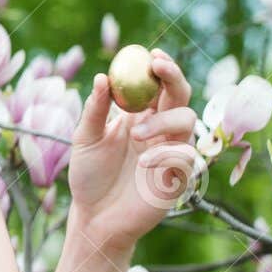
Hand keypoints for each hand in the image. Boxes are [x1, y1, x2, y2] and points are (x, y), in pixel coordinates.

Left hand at [66, 48, 198, 255]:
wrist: (94, 217)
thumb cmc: (89, 176)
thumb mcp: (84, 139)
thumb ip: (94, 110)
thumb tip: (102, 77)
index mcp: (138, 116)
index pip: (156, 84)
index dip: (160, 67)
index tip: (152, 54)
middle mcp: (159, 130)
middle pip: (180, 95)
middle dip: (174, 77)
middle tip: (159, 68)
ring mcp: (171, 152)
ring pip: (187, 120)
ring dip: (162, 120)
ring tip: (136, 135)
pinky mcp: (179, 178)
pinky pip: (186, 156)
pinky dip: (166, 154)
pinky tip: (144, 163)